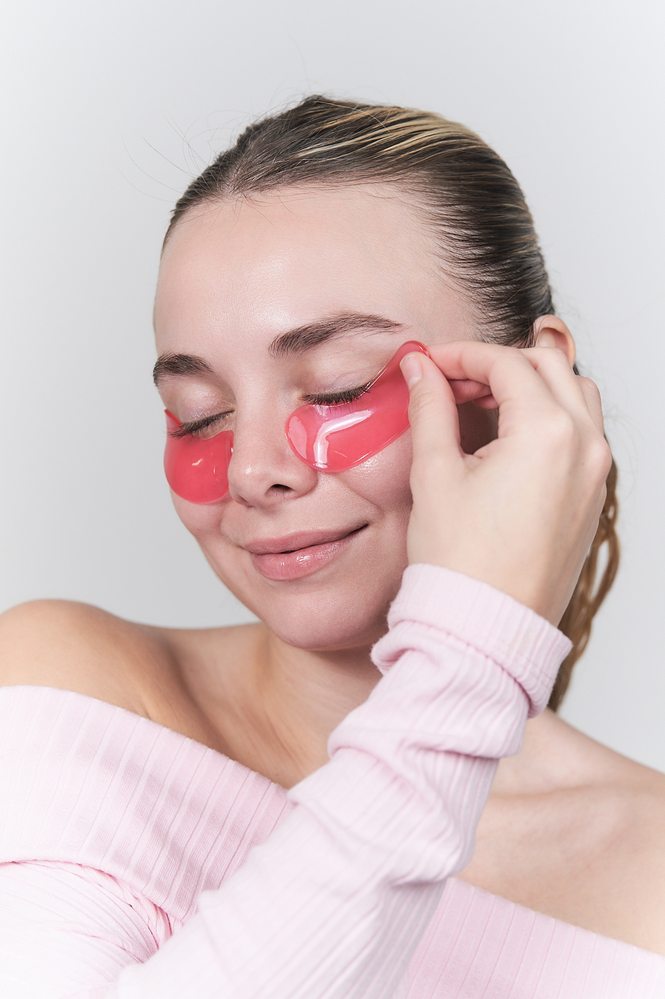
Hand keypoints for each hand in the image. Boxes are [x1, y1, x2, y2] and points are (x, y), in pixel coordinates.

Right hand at [400, 342, 610, 624]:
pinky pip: (582, 433)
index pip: (506, 364)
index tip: (429, 365)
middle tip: (450, 383)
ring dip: (530, 386)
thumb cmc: (461, 564)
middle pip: (547, 367)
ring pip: (574, 395)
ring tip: (481, 407)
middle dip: (496, 365)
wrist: (485, 628)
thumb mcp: (435, 474)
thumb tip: (419, 369)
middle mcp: (585, 447)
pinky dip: (549, 417)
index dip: (460, 356)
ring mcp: (596, 474)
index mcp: (548, 434)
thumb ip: (430, 408)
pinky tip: (506, 438)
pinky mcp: (593, 498)